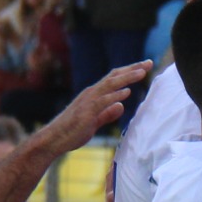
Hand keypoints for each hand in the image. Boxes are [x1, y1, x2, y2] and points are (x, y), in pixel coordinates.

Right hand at [28, 64, 147, 154]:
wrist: (53, 139)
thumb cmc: (72, 131)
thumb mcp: (94, 122)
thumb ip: (107, 113)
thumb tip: (121, 106)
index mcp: (93, 94)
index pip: (114, 79)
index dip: (129, 72)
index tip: (144, 67)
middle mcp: (91, 93)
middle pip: (114, 76)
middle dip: (132, 69)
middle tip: (149, 63)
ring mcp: (88, 101)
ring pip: (110, 85)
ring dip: (126, 78)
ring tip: (142, 72)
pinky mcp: (86, 112)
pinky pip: (102, 101)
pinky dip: (114, 95)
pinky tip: (126, 92)